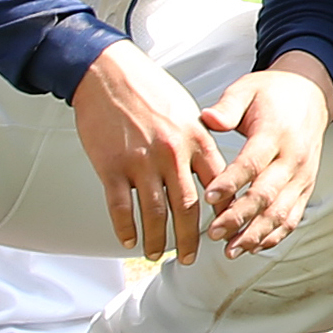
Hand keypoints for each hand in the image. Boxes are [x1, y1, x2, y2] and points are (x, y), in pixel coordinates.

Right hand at [70, 43, 230, 261]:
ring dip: (157, 239)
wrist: (109, 73)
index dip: (222, 212)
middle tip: (193, 258)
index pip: (218, 184)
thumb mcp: (187, 112)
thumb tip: (214, 172)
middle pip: (188, 206)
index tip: (224, 230)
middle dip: (191, 237)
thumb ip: (201, 142)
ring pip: (155, 213)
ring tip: (156, 255)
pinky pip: (120, 206)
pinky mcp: (112, 166)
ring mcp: (141, 161)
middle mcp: (173, 153)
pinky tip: (128, 241)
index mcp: (197, 138)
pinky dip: (125, 228)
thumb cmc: (151, 90)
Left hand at [192, 59, 332, 256]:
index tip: (208, 198)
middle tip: (214, 233)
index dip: (231, 182)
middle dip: (240, 217)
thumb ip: (227, 107)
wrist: (311, 95)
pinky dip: (275, 235)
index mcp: (276, 133)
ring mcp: (302, 175)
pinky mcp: (306, 187)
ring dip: (256, 234)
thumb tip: (207, 119)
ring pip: (281, 212)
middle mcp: (293, 158)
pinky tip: (254, 247)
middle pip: (267, 194)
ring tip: (231, 250)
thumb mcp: (247, 89)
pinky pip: (293, 217)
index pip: (253, 162)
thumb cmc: (272, 94)